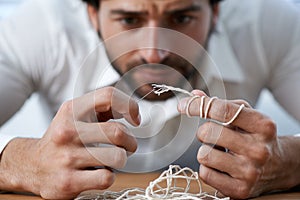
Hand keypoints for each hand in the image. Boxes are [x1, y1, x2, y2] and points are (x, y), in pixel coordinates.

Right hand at [0, 87, 139, 198]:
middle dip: (131, 142)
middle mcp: (67, 130)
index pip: (108, 96)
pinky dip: (109, 177)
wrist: (31, 165)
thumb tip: (132, 111)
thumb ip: (102, 109)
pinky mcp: (68, 181)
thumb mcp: (75, 116)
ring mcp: (67, 157)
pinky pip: (107, 178)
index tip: (135, 120)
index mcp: (72, 110)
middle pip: (118, 131)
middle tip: (127, 146)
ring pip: (117, 156)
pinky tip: (100, 173)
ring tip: (112, 160)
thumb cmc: (63, 139)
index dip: (129, 106)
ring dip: (121, 160)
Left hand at [178, 90, 299, 198]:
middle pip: (208, 132)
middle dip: (204, 132)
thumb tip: (193, 96)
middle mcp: (259, 149)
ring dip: (205, 151)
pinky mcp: (240, 190)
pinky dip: (207, 168)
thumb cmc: (255, 136)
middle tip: (214, 136)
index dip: (197, 105)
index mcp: (262, 125)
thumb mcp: (246, 115)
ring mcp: (250, 172)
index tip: (183, 105)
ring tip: (220, 152)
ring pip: (203, 155)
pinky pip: (205, 174)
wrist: (279, 166)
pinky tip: (221, 166)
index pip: (221, 110)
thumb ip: (220, 104)